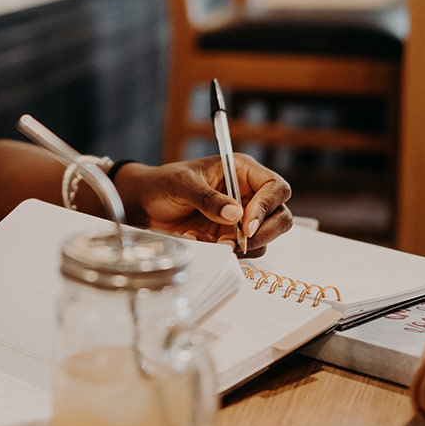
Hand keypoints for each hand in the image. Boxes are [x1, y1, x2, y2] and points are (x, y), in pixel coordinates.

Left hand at [114, 155, 292, 255]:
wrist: (144, 205)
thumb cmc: (163, 184)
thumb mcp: (182, 184)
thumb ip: (208, 198)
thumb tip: (236, 214)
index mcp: (242, 171)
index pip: (275, 187)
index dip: (267, 206)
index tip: (247, 224)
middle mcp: (248, 195)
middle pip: (280, 216)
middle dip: (264, 232)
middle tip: (238, 241)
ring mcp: (241, 219)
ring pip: (265, 239)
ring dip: (244, 246)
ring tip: (213, 241)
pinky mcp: (230, 238)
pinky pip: (243, 252)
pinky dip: (227, 253)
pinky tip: (202, 242)